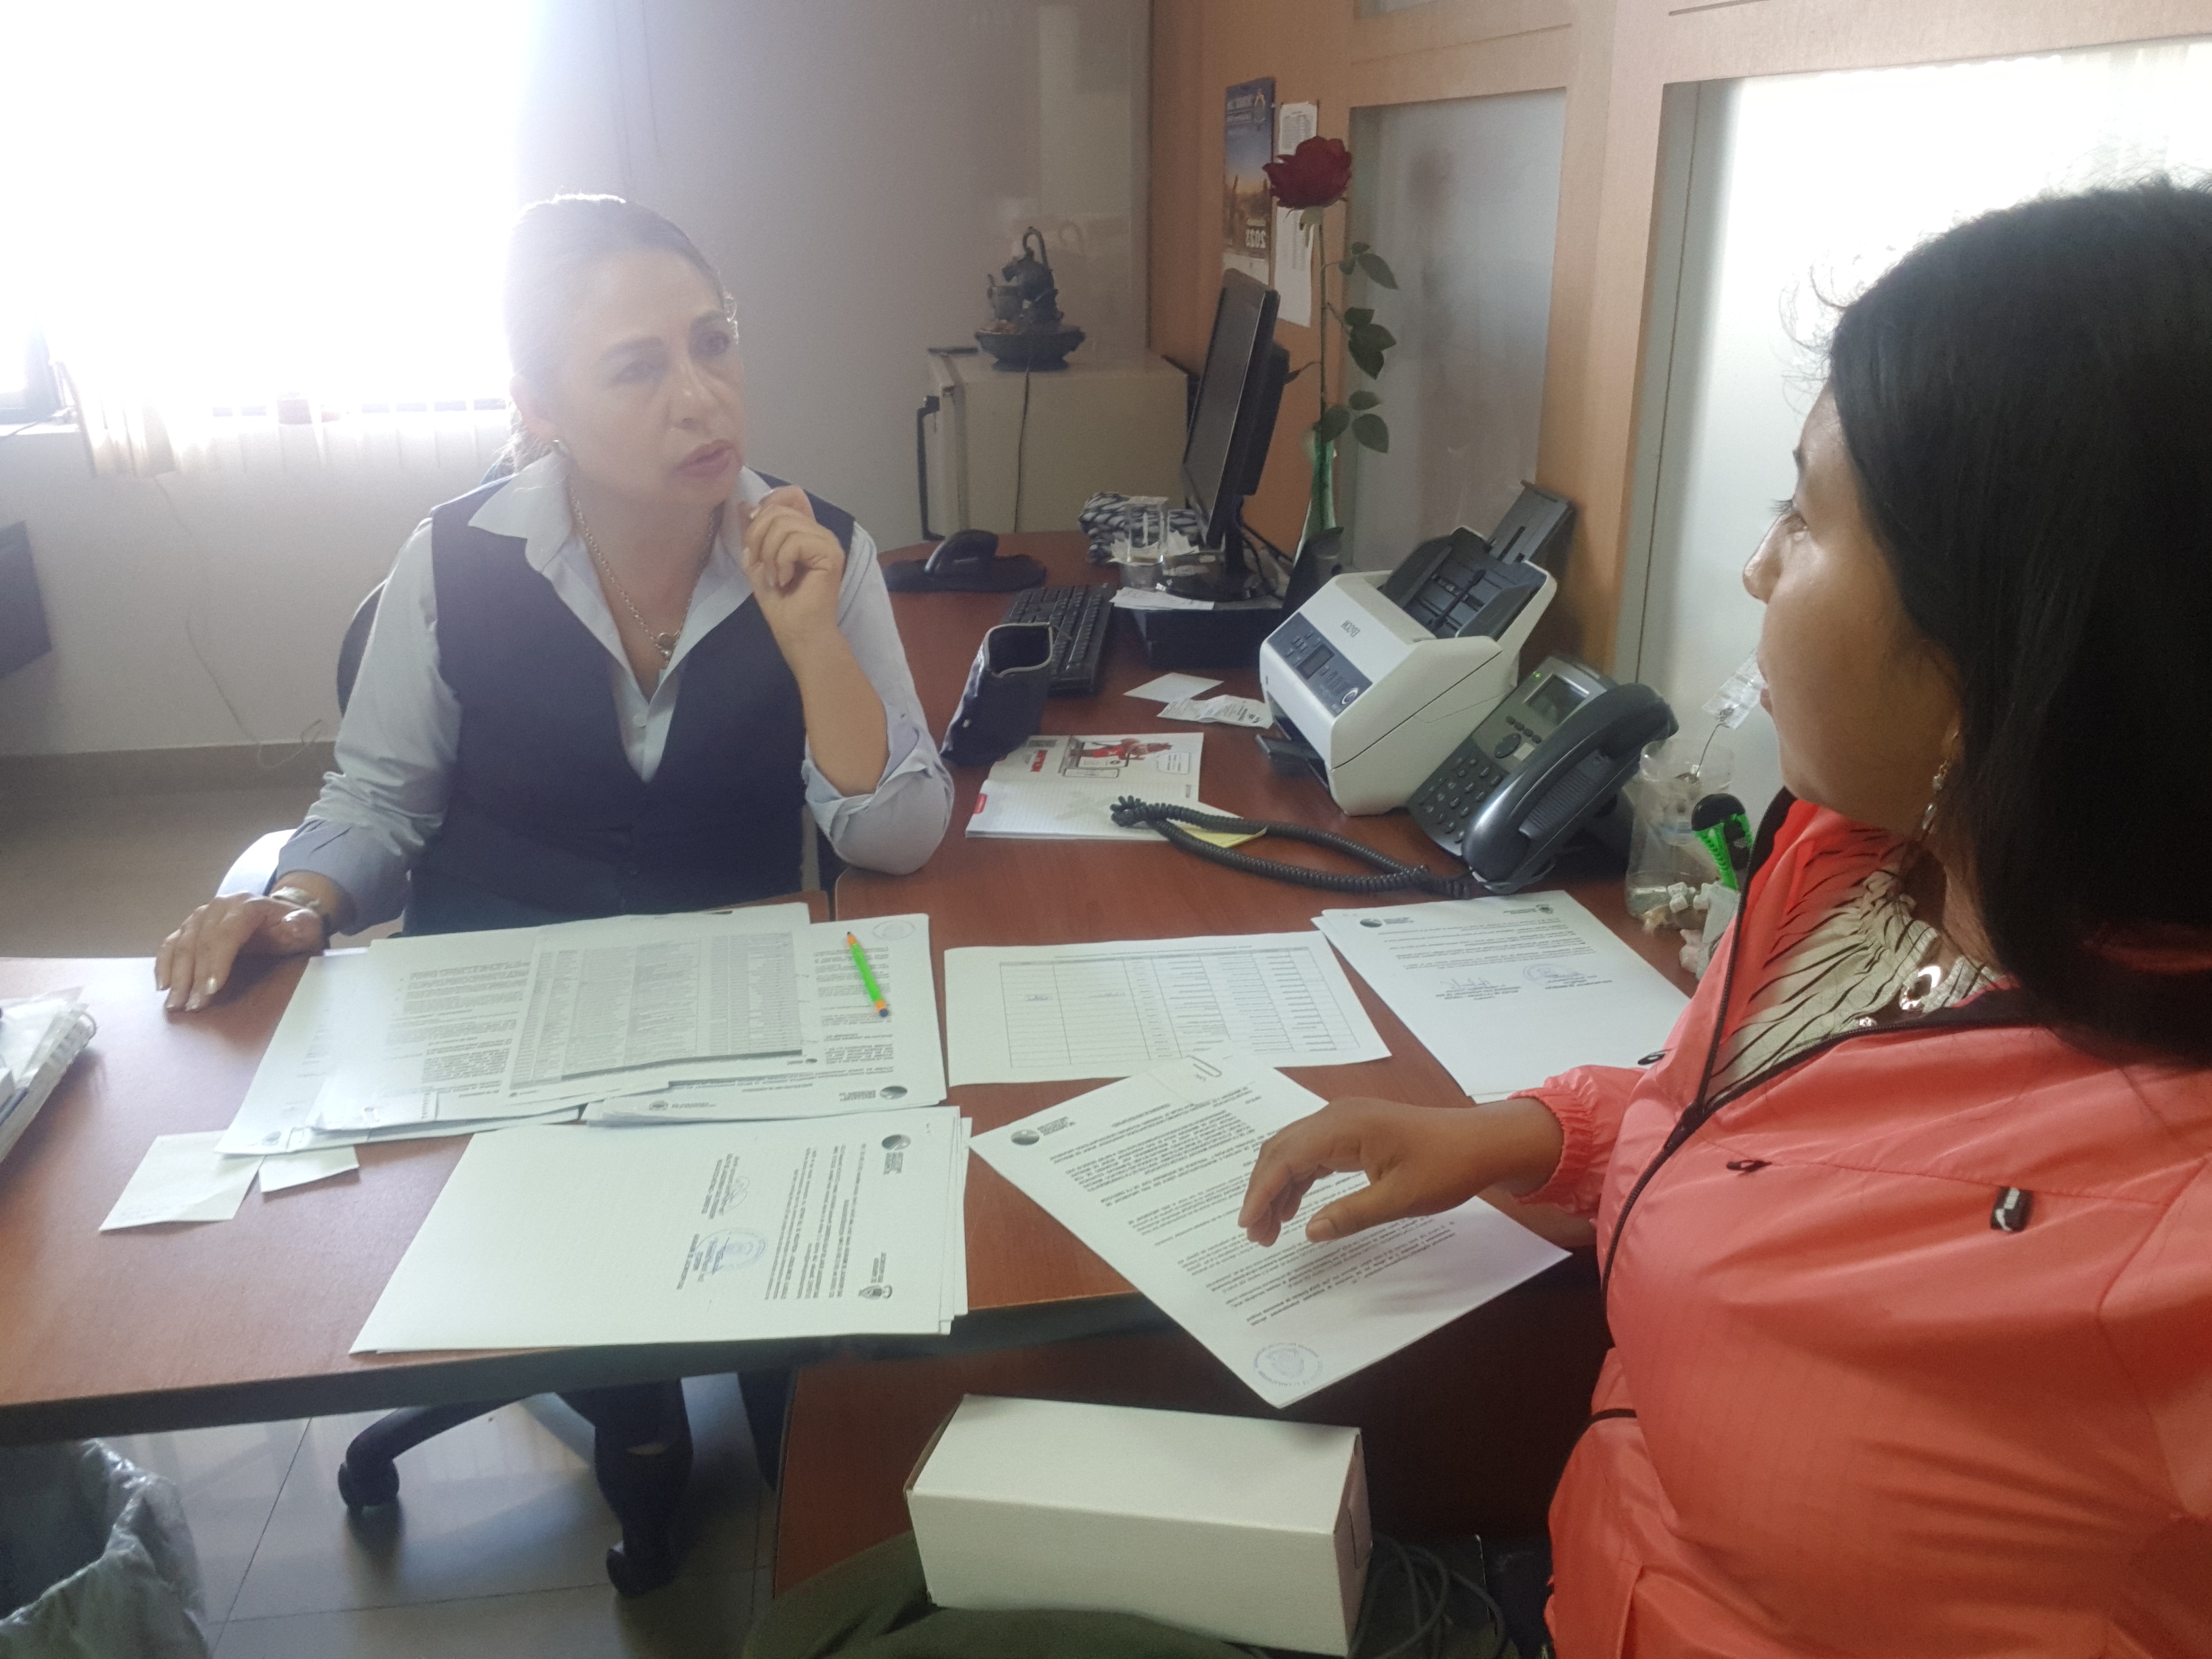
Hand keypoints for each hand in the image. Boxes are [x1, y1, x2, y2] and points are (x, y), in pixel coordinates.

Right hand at [154, 895, 325, 1011]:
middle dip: (194, 977)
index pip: (226, 933)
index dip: (216, 962)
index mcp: (246, 905)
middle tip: (192, 1005)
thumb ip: (300, 925)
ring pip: (182, 943)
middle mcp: (219, 907)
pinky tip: (163, 985)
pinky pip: (172, 944)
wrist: (281, 915)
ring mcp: (202, 915)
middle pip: (200, 942)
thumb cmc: (294, 925)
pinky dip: (165, 964)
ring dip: (177, 975)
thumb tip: (291, 923)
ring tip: (176, 1002)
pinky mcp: (192, 927)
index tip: (212, 989)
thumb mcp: (307, 925)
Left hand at [740, 485, 844, 646]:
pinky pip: (794, 542)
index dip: (766, 507)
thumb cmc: (783, 606)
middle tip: (760, 566)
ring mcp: (827, 542)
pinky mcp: (830, 555)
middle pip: (779, 510)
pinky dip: (781, 562)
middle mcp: (819, 532)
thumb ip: (754, 535)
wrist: (798, 635)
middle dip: (758, 538)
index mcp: (805, 531)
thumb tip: (743, 506)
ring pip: (784, 524)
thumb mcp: (758, 563)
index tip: (755, 539)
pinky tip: (786, 580)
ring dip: (769, 554)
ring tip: (775, 577)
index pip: (790, 495)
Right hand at [1238, 1095, 1564, 1245]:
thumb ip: (1350, 1215)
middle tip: (1255, 1234)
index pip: (1286, 1157)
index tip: (1248, 1225)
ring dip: (1278, 1186)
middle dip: (1262, 1191)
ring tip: (1270, 1227)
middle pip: (1282, 1150)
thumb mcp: (1399, 1198)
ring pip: (1294, 1150)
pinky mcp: (1355, 1129)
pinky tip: (1296, 1206)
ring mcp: (1346, 1120)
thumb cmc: (1446, 1166)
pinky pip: (1314, 1151)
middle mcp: (1337, 1116)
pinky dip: (1299, 1178)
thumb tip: (1309, 1232)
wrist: (1481, 1142)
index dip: (1261, 1192)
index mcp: (1344, 1127)